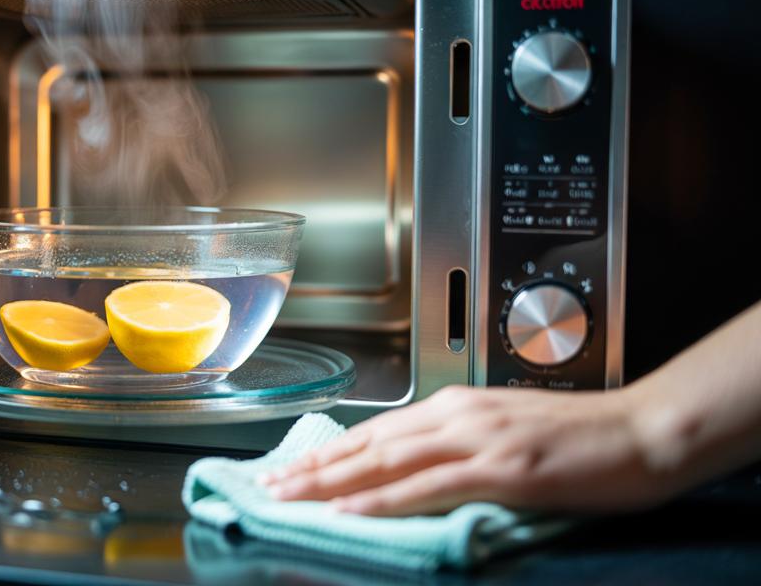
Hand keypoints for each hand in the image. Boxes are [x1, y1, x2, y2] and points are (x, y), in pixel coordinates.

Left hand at [258, 385, 679, 516]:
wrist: (644, 429)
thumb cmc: (585, 433)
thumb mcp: (509, 427)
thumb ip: (461, 441)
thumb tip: (419, 463)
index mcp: (459, 405)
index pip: (379, 430)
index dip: (332, 450)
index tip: (293, 465)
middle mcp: (459, 415)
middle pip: (370, 444)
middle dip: (314, 465)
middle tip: (269, 483)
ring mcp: (479, 439)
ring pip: (386, 461)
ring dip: (331, 481)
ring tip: (290, 496)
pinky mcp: (502, 467)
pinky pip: (427, 486)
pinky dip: (383, 499)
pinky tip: (351, 509)